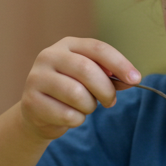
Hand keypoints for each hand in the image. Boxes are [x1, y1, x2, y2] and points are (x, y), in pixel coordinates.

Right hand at [19, 37, 139, 139]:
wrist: (38, 113)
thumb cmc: (70, 92)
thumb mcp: (90, 79)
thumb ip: (109, 76)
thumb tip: (131, 79)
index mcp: (67, 45)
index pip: (97, 48)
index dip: (119, 63)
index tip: (135, 79)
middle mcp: (48, 56)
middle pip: (87, 70)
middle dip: (105, 90)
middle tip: (110, 102)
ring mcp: (36, 78)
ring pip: (77, 94)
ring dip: (89, 107)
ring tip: (85, 107)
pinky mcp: (30, 101)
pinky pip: (66, 114)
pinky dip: (76, 120)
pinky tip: (69, 116)